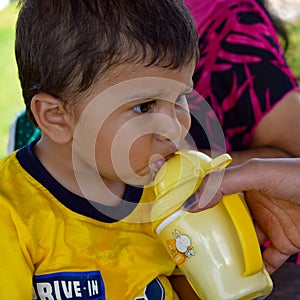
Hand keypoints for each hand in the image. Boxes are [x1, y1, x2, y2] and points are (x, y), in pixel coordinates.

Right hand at [187, 158, 299, 273]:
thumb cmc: (298, 176)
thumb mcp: (257, 172)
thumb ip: (223, 183)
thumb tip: (192, 202)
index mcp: (245, 183)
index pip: (216, 192)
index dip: (199, 200)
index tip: (182, 212)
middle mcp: (254, 203)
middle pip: (227, 219)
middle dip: (211, 229)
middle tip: (192, 239)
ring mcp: (268, 223)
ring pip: (243, 240)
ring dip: (230, 250)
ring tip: (212, 258)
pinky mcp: (284, 242)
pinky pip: (266, 259)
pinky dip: (256, 269)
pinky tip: (244, 274)